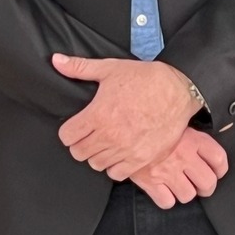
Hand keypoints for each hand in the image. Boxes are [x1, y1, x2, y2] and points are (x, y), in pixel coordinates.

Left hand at [52, 54, 197, 180]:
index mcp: (98, 115)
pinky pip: (116, 174)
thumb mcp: (110, 69)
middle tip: (90, 134)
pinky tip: (119, 152)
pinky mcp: (141, 159)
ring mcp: (125, 150)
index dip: (69, 131)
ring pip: (96, 164)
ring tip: (106, 142)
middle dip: (81, 143)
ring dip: (97, 154)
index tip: (76, 127)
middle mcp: (110, 136)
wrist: (178, 91)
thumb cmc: (145, 79)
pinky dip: (115, 166)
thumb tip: (56, 61)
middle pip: (78, 153)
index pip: (67, 137)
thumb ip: (80, 68)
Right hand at [130, 129, 230, 208]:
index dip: (220, 168)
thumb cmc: (151, 121)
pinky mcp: (150, 183)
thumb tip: (228, 124)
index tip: (217, 170)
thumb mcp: (179, 117)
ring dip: (186, 192)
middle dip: (206, 186)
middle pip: (208, 183)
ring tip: (181, 184)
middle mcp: (183, 157)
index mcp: (192, 139)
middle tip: (201, 183)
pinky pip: (167, 202)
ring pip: (188, 195)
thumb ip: (202, 123)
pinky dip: (167, 199)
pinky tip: (165, 189)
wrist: (122, 126)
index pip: (219, 159)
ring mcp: (167, 172)